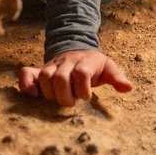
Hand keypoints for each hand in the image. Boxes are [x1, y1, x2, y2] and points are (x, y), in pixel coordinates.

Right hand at [18, 49, 133, 106]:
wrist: (77, 50)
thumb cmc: (94, 65)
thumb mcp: (109, 68)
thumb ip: (117, 78)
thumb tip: (128, 88)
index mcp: (85, 61)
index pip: (82, 73)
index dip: (83, 88)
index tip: (87, 97)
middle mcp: (66, 61)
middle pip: (59, 77)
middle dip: (65, 95)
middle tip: (71, 104)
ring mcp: (51, 65)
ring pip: (44, 76)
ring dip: (50, 93)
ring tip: (58, 101)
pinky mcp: (39, 70)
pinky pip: (26, 73)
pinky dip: (26, 85)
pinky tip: (33, 97)